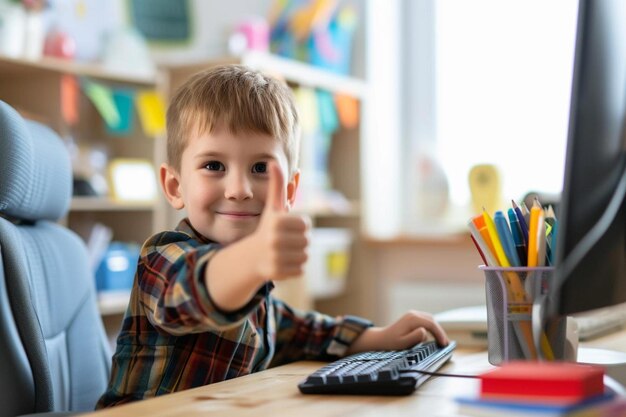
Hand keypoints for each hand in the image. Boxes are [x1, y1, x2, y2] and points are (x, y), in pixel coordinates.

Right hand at [253, 161, 308, 280]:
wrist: (251, 256)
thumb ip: (277, 186)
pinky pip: (301, 270)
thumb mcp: (273, 207)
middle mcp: (275, 240)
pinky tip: (281, 263)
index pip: (306, 225)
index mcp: (277, 222)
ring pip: (305, 256)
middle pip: (307, 241)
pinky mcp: (277, 273)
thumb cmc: (268, 228)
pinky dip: (294, 268)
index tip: (286, 228)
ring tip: (283, 252)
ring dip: (297, 255)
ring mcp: (275, 257)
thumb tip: (273, 162)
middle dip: (299, 242)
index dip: (299, 227)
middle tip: (285, 241)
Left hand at [346, 310, 448, 353]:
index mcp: (412, 319)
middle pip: (432, 321)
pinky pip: (425, 321)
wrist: (381, 339)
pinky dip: (431, 328)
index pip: (431, 325)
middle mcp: (413, 314)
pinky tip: (433, 337)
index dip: (439, 334)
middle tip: (445, 344)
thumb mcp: (403, 343)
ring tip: (441, 342)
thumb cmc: (392, 343)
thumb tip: (424, 331)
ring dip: (436, 330)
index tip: (444, 344)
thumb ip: (415, 337)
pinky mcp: (412, 317)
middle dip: (440, 332)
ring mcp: (412, 314)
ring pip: (430, 320)